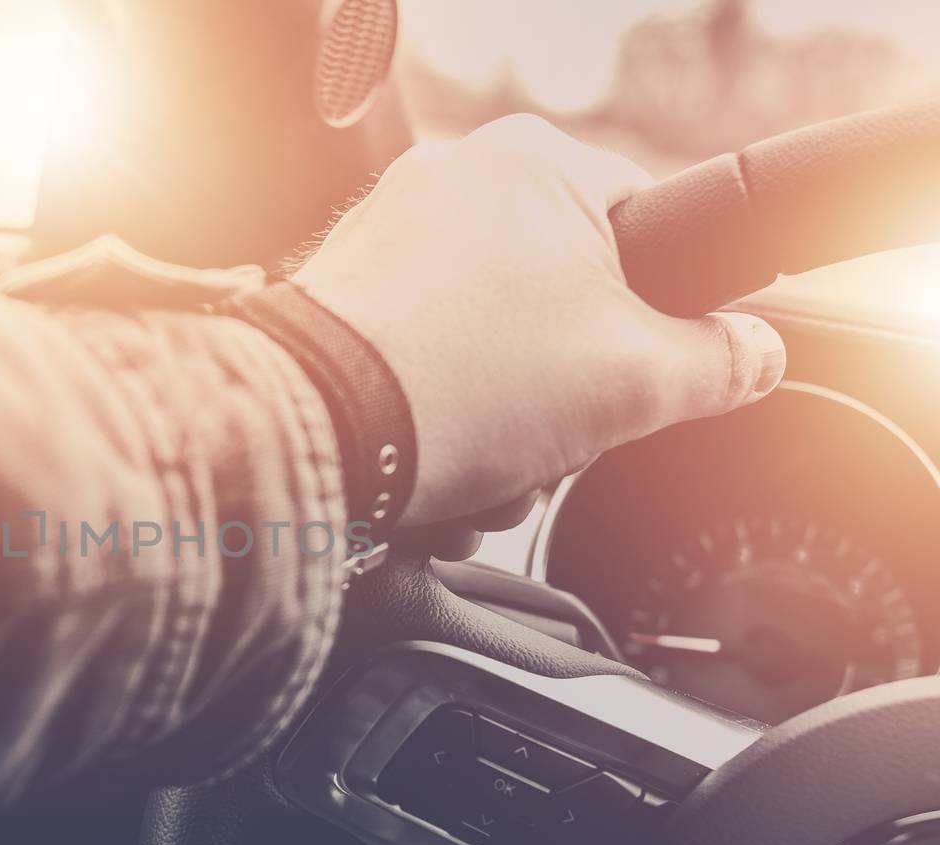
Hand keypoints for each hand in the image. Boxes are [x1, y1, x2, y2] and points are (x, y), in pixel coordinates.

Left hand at [294, 114, 785, 530]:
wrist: (310, 436)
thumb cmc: (459, 387)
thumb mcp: (636, 382)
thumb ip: (720, 363)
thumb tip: (755, 354)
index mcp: (540, 162)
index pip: (651, 228)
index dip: (662, 317)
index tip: (646, 369)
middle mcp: (455, 179)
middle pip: (568, 302)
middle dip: (568, 393)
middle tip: (552, 431)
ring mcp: (388, 236)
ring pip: (495, 345)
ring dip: (504, 424)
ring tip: (482, 459)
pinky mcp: (342, 297)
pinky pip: (426, 360)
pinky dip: (439, 417)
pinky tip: (433, 461)